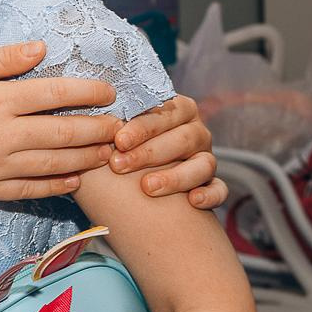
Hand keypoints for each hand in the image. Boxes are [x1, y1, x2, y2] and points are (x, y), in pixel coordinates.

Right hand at [0, 44, 123, 201]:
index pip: (55, 93)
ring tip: (108, 153)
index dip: (89, 92)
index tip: (109, 92)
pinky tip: (75, 180)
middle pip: (63, 132)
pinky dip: (56, 186)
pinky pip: (30, 190)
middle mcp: (1, 134)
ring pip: (53, 164)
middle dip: (98, 129)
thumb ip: (4, 57)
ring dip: (86, 158)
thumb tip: (43, 48)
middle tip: (120, 126)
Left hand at [109, 96, 225, 208]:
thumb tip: (93, 118)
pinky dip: (209, 195)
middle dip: (149, 152)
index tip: (118, 141)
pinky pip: (219, 189)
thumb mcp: (114, 133)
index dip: (143, 126)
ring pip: (203, 164)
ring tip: (147, 187)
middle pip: (183, 138)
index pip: (166, 112)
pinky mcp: (212, 184)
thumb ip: (111, 123)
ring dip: (175, 176)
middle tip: (119, 165)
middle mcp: (195, 132)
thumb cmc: (118, 148)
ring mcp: (205, 158)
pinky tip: (192, 201)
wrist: (127, 185)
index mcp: (176, 110)